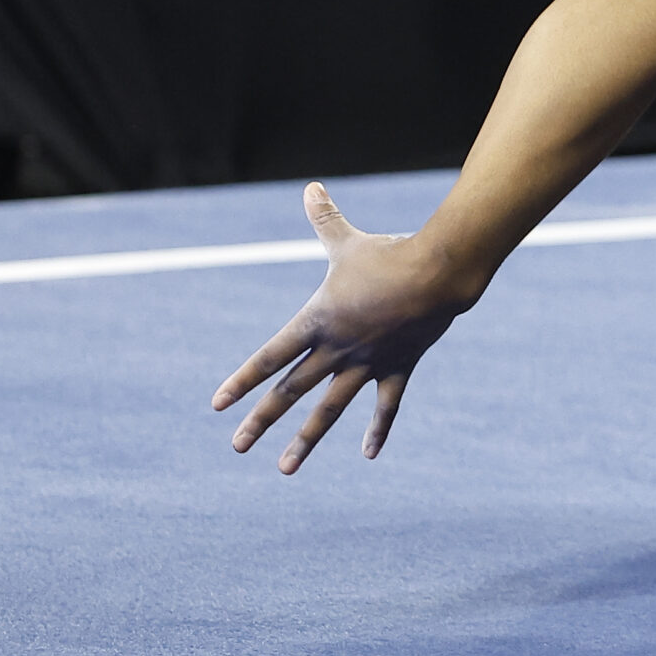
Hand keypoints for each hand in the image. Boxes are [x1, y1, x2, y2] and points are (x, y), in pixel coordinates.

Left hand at [213, 183, 474, 473]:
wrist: (438, 272)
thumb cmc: (390, 254)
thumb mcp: (349, 241)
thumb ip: (325, 219)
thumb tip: (310, 187)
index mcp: (317, 320)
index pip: (269, 356)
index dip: (242, 380)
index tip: (218, 406)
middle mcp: (336, 348)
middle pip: (291, 390)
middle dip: (262, 420)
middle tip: (238, 446)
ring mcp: (366, 363)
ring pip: (329, 408)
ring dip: (306, 439)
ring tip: (285, 467)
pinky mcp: (396, 367)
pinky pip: (384, 404)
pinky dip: (378, 429)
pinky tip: (368, 455)